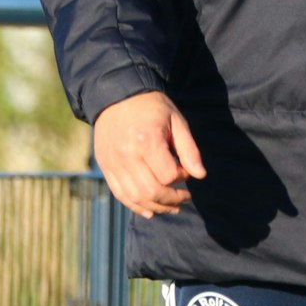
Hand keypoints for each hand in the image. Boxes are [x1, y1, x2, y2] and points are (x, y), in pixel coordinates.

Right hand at [92, 90, 207, 218]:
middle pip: (151, 191)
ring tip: (171, 207)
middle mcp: (127, 155)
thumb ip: (189, 149)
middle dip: (171, 199)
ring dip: (155, 207)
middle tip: (185, 198)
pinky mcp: (105, 166)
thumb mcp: (176, 121)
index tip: (187, 170)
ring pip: (135, 197)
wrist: (117, 95)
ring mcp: (113, 163)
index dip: (182, 177)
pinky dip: (135, 205)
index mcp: (147, 141)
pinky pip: (120, 194)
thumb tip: (201, 175)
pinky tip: (149, 210)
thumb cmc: (152, 108)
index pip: (168, 175)